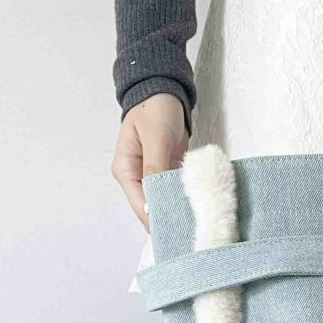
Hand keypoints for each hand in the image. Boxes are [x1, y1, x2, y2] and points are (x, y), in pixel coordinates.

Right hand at [111, 92, 188, 228]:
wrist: (165, 89)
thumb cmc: (155, 108)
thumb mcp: (156, 137)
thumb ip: (155, 168)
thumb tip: (155, 200)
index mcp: (125, 169)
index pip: (140, 205)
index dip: (157, 221)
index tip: (176, 234)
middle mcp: (135, 176)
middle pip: (151, 207)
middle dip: (169, 218)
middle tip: (191, 234)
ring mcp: (151, 174)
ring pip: (164, 200)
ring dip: (178, 209)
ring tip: (196, 225)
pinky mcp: (165, 171)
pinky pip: (174, 190)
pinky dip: (184, 197)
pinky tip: (197, 207)